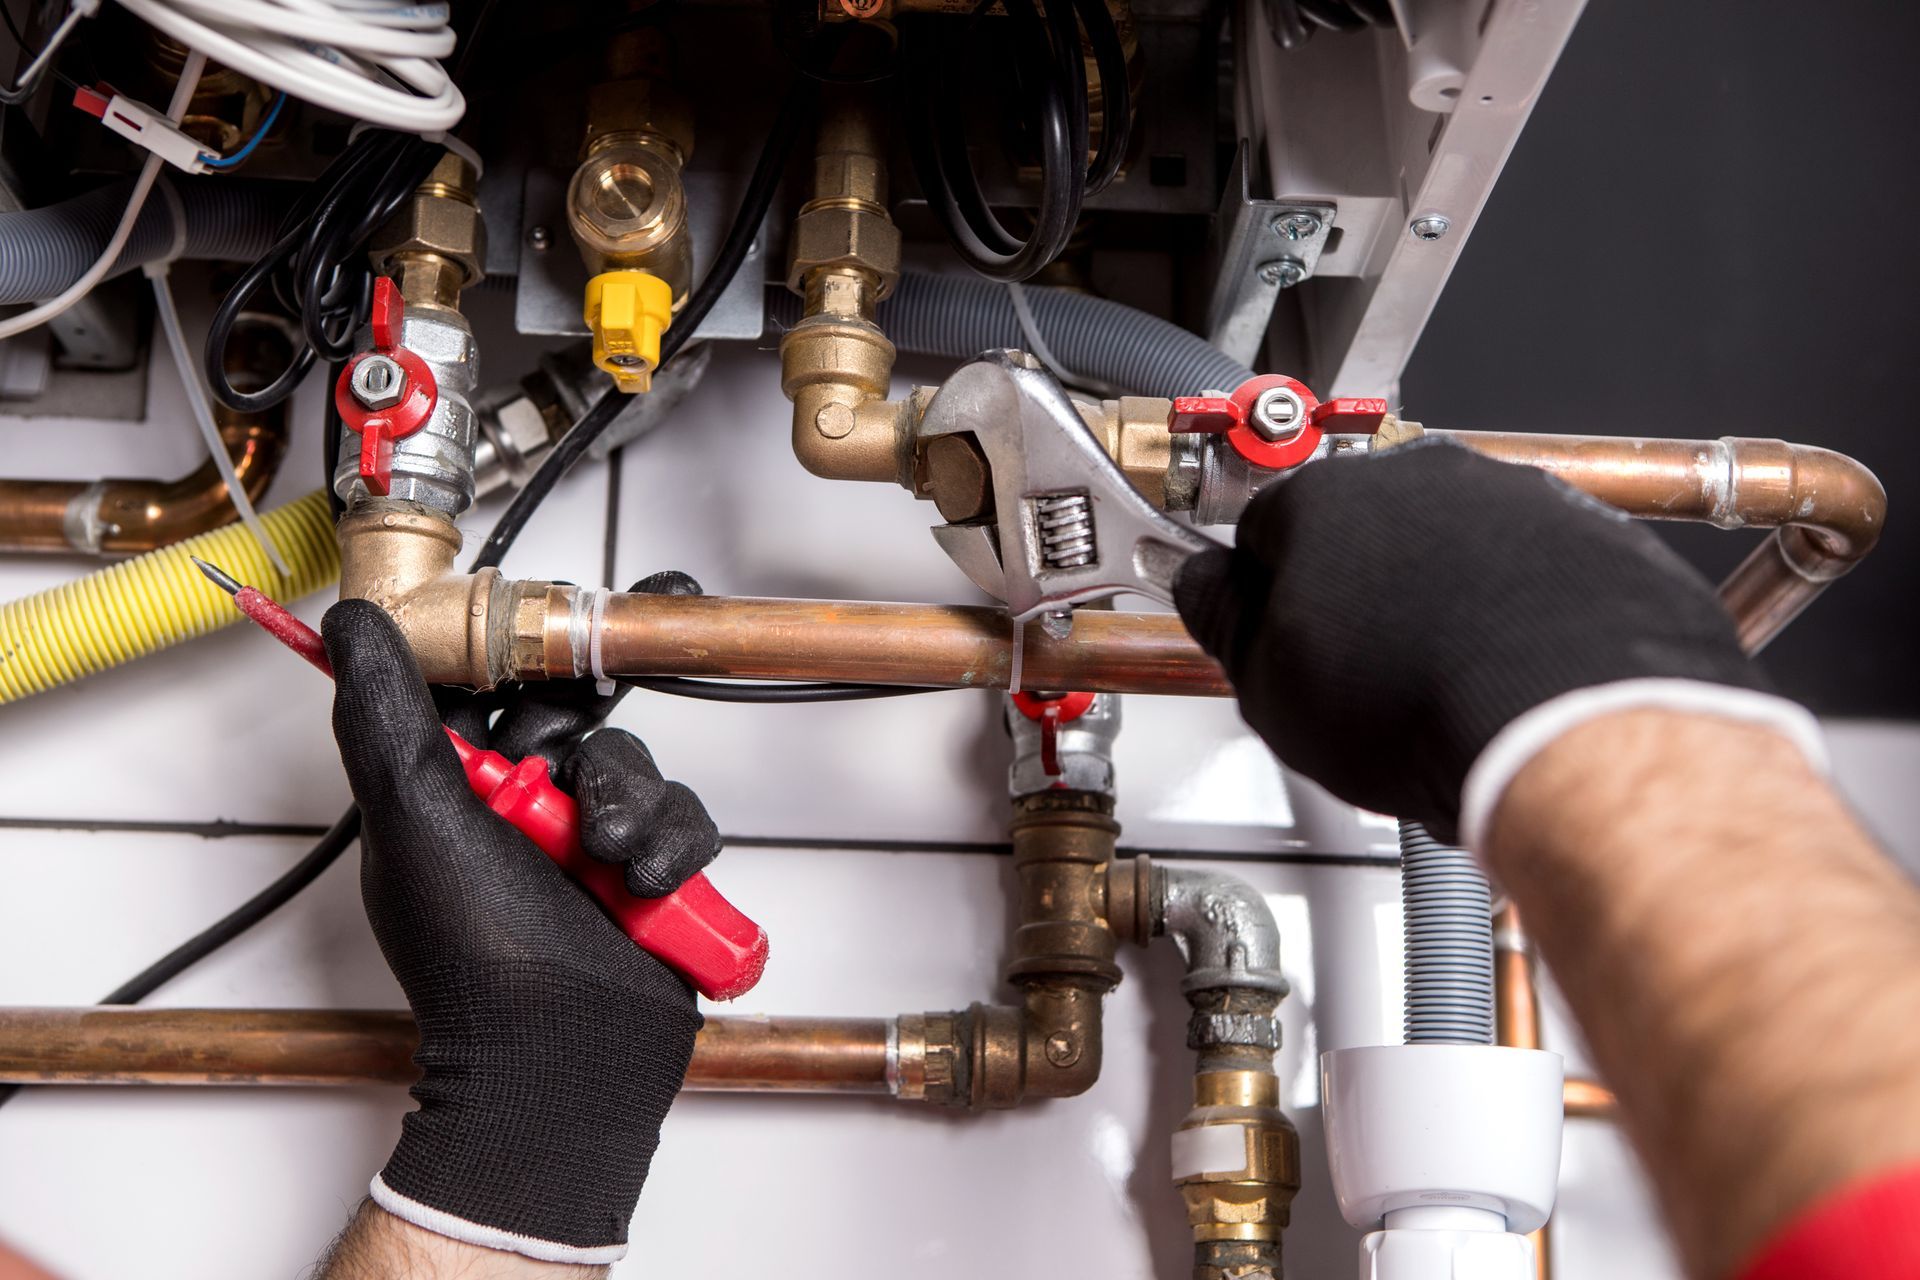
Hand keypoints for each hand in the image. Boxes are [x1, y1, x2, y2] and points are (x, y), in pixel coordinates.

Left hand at [322, 590, 718, 1265]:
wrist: (559, 1059)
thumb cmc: (475, 956)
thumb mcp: (413, 815)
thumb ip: (386, 711)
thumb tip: (352, 624)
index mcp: (451, 786)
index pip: (483, 682)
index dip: (518, 640)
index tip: (553, 608)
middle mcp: (519, 807)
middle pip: (573, 710)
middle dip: (587, 727)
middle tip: (586, 732)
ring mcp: (586, 842)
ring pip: (635, 762)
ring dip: (630, 803)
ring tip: (611, 857)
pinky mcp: (650, 875)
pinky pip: (684, 820)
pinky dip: (673, 848)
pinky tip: (644, 887)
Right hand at [1173, 440, 1796, 843]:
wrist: (1572, 725)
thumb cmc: (1423, 705)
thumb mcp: (1267, 686)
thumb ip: (1227, 621)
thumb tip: (1209, 588)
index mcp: (1322, 500)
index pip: (1261, 530)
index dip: (1261, 594)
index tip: (1271, 634)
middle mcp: (1419, 479)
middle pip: (1363, 531)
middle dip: (1357, 594)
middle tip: (1358, 678)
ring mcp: (1512, 499)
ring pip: (1453, 547)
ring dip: (1441, 603)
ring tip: (1439, 692)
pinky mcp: (1590, 536)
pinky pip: (1535, 571)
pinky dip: (1521, 614)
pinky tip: (1508, 682)